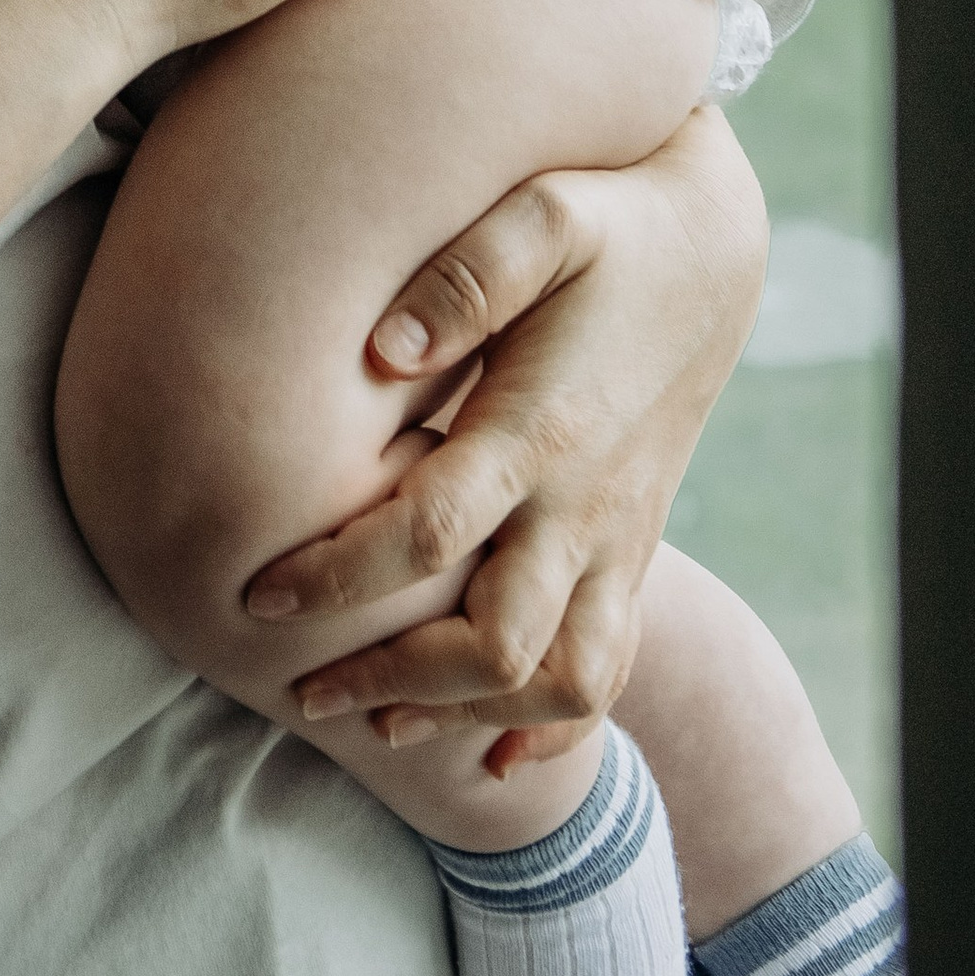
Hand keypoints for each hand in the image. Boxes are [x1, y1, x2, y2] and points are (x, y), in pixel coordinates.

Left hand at [241, 103, 766, 766]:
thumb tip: (381, 349)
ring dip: (470, 718)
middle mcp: (587, 504)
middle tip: (302, 690)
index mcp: (544, 428)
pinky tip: (493, 760)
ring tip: (380, 725)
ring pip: (564, 684)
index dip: (340, 576)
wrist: (713, 251)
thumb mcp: (544, 215)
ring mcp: (618, 538)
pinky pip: (609, 670)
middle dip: (394, 680)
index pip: (430, 534)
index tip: (261, 595)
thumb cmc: (609, 223)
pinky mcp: (633, 549)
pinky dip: (553, 732)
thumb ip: (465, 278)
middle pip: (497, 646)